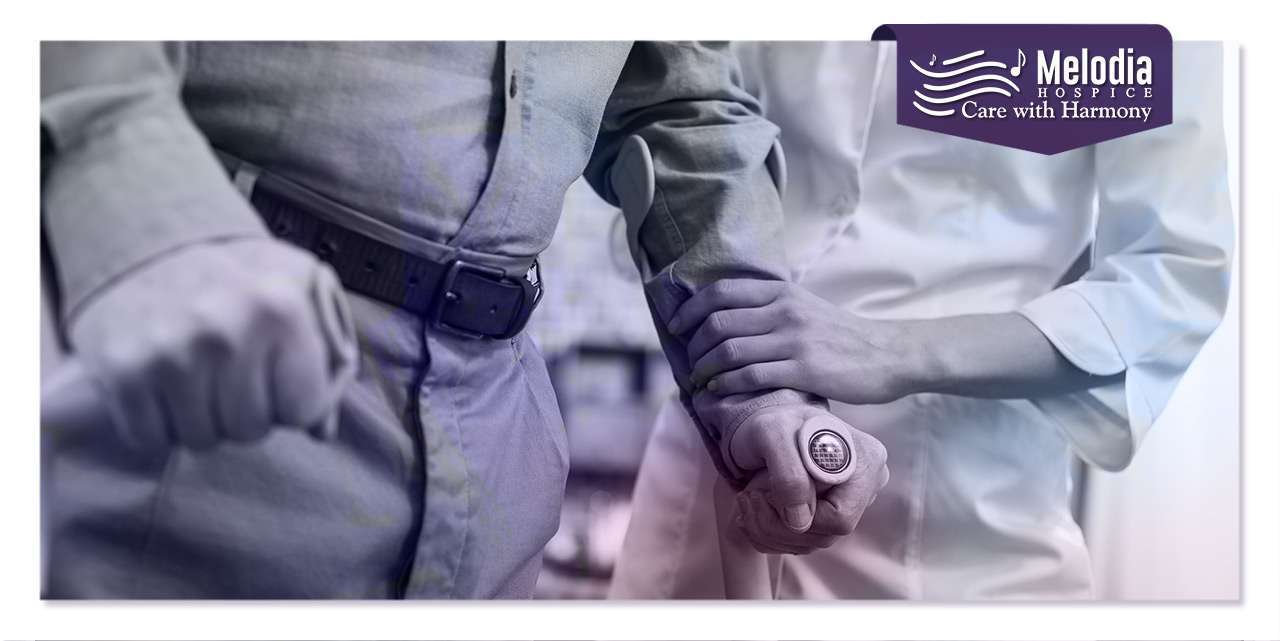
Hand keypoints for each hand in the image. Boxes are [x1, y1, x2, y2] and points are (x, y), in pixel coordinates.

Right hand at [66, 237, 357, 449]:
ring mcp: (170, 354)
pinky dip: (156, 425)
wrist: (143, 241)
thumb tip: (323, 430)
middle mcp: (226, 330)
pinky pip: (150, 438)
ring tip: (195, 376)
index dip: (292, 401)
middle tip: (228, 373)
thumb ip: (329, 352)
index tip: (275, 375)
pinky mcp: (121, 372)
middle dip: (246, 411)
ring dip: (202, 419)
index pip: (304, 409)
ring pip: (203, 440)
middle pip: (252, 429)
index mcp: (282, 308)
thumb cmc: (238, 275)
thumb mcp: (301, 287)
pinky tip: (161, 387)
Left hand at [669, 279, 925, 405]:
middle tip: (690, 363)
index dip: (690, 310)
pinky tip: (719, 392)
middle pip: (718, 324)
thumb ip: (771, 309)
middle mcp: (784, 311)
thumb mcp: (805, 308)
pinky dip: (726, 385)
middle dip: (694, 347)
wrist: (889, 354)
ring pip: (729, 351)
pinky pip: (751, 376)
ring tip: (699, 381)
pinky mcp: (803, 370)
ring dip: (705, 369)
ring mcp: (793, 340)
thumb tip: (727, 320)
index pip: (720, 292)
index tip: (677, 327)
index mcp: (782, 292)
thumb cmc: (843, 336)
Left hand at [731, 418, 888, 554]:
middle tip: (749, 496)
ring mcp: (849, 502)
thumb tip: (801, 521)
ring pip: (811, 543)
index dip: (800, 513)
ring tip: (748, 498)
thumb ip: (789, 475)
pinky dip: (770, 532)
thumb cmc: (772, 422)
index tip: (767, 489)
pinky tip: (755, 509)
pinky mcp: (828, 514)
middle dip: (778, 523)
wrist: (764, 423)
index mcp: (865, 461)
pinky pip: (801, 541)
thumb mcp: (774, 435)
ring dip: (769, 529)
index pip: (840, 518)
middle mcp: (865, 485)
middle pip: (826, 535)